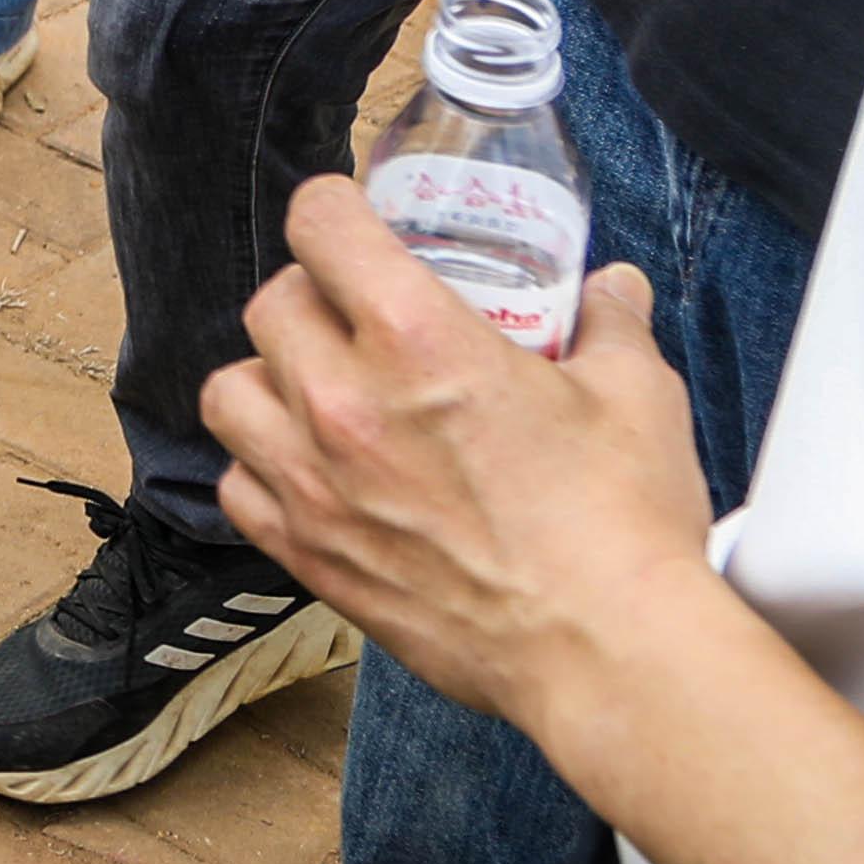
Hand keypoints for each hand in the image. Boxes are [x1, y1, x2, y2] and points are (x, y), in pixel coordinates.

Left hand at [210, 173, 715, 736]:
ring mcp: (316, 484)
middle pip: (271, 304)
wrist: (605, 654)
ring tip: (317, 390)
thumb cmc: (622, 524)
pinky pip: (236, 488)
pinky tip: (309, 472)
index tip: (350, 220)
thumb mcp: (635, 397)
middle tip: (356, 313)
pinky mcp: (310, 556)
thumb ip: (611, 327)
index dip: (332, 210)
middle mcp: (345, 402)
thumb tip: (613, 288)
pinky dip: (260, 469)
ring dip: (267, 378)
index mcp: (418, 339)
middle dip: (312, 294)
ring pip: (228, 392)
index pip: (320, 226)